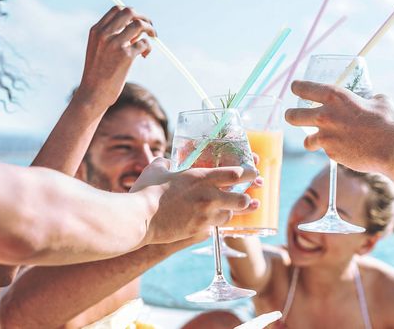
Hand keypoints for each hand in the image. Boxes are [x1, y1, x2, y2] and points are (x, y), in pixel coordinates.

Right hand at [75, 6, 155, 108]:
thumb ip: (113, 37)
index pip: (117, 9)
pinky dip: (148, 48)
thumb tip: (137, 29)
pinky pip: (144, 43)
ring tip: (153, 39)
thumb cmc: (98, 74)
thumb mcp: (100, 50)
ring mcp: (115, 44)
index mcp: (96, 31)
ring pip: (139, 25)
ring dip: (150, 30)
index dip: (132, 13)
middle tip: (151, 28)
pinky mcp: (126, 56)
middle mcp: (104, 34)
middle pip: (130, 12)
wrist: (93, 93)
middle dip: (144, 17)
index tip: (138, 21)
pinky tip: (144, 56)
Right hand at [131, 158, 258, 243]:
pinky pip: (216, 227)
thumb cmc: (146, 190)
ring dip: (231, 212)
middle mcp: (208, 196)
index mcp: (201, 177)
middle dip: (247, 199)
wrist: (139, 219)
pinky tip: (213, 219)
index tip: (254, 173)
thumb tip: (168, 163)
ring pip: (230, 215)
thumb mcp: (157, 169)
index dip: (249, 173)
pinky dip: (216, 222)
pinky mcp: (198, 230)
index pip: (235, 174)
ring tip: (228, 209)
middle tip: (247, 197)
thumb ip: (167, 163)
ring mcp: (205, 215)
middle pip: (241, 199)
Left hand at [285, 81, 393, 172]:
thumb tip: (370, 100)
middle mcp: (325, 115)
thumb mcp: (378, 101)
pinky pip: (327, 151)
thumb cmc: (387, 121)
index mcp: (335, 96)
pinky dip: (333, 150)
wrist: (392, 147)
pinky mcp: (331, 153)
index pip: (305, 88)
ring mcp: (326, 136)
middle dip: (290, 116)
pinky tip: (345, 149)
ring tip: (316, 141)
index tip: (295, 87)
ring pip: (306, 141)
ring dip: (311, 141)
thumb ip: (368, 99)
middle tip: (291, 116)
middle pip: (292, 116)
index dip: (297, 87)